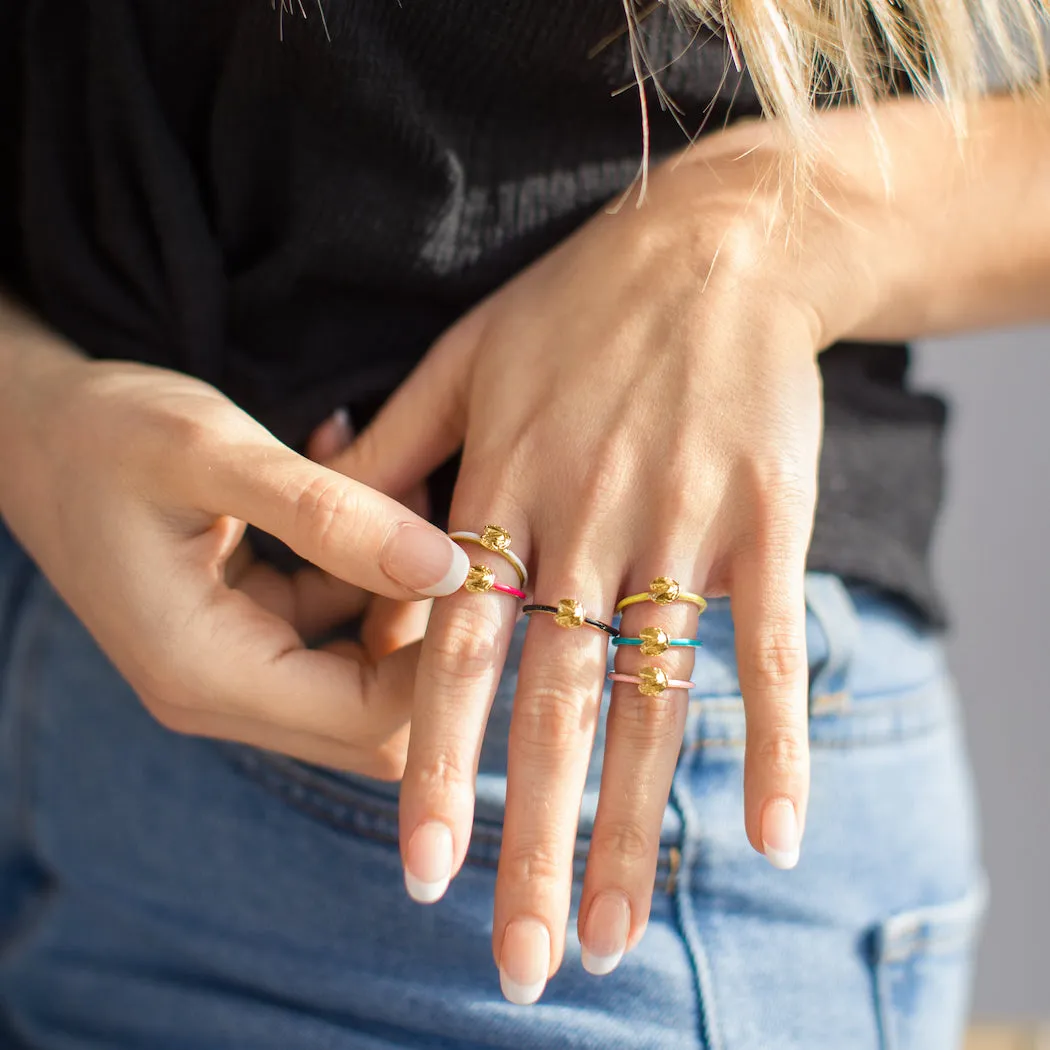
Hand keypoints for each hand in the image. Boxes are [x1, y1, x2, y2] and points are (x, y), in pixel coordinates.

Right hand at [0, 341, 467, 777]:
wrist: (31, 428)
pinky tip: (359, 492)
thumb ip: (332, 515)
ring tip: (396, 490)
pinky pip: (338, 629)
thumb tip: (451, 568)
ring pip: (366, 672)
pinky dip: (366, 572)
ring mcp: (234, 669)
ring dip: (400, 592)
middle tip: (438, 525)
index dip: (442, 657)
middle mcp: (221, 694)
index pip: (373, 720)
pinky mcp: (246, 635)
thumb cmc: (106, 433)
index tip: (476, 564)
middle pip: (378, 716)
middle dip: (426, 629)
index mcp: (207, 673)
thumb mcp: (215, 454)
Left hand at [331, 137, 834, 997]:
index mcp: (504, 492)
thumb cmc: (581, 302)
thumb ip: (394, 446)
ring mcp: (678, 524)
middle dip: (531, 841)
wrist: (718, 246)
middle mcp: (584, 523)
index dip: (436, 766)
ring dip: (636, 825)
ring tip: (619, 933)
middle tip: (519, 958)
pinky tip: (774, 831)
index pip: (457, 652)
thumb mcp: (462, 354)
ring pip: (650, 697)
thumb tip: (331, 512)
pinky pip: (766, 644)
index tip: (423, 869)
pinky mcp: (764, 520)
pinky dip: (770, 739)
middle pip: (551, 704)